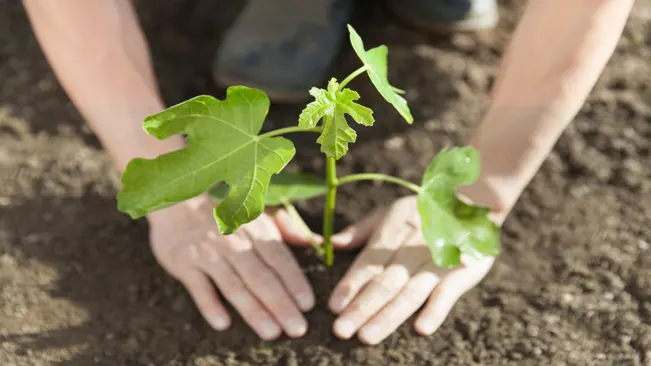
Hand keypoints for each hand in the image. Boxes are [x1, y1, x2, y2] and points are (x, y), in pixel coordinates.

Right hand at [147, 194, 316, 339]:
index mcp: (255, 229)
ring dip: (253, 310)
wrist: (177, 198)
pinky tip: (223, 323)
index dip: (294, 281)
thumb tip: (318, 242)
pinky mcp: (183, 262)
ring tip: (271, 332)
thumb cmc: (225, 210)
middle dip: (281, 304)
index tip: (308, 305)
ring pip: (234, 285)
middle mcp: (233, 241)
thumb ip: (287, 229)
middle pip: (261, 277)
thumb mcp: (258, 212)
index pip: (279, 258)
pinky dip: (210, 305)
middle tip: (297, 328)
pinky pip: (198, 287)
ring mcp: (207, 252)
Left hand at [327, 196, 496, 344]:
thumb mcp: (390, 212)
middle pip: (385, 282)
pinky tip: (422, 328)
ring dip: (389, 315)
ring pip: (410, 292)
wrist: (473, 202)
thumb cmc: (422, 212)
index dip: (350, 285)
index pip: (367, 263)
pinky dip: (436, 310)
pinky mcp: (463, 271)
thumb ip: (360, 231)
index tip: (333, 307)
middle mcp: (412, 249)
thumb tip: (328, 243)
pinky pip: (448, 292)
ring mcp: (438, 261)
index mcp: (392, 233)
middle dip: (362, 307)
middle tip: (341, 330)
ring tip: (368, 336)